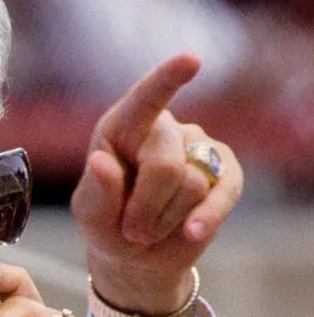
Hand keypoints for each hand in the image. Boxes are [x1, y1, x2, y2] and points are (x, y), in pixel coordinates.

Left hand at [71, 54, 242, 313]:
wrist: (136, 255)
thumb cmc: (107, 225)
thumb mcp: (91, 215)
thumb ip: (97, 191)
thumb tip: (101, 162)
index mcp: (123, 126)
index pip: (145, 99)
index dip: (167, 79)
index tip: (191, 60)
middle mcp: (163, 129)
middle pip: (166, 165)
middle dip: (147, 207)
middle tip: (130, 230)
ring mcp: (198, 148)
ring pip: (193, 184)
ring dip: (166, 218)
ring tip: (148, 229)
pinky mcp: (226, 173)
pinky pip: (223, 193)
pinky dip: (207, 218)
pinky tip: (191, 232)